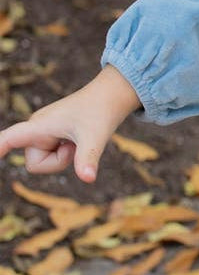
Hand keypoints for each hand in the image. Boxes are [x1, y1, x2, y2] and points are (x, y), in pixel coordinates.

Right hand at [0, 67, 141, 183]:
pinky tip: (75, 140)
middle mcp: (36, 129)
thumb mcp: (96, 137)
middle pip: (35, 164)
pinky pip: (53, 156)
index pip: (10, 139)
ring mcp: (44, 133)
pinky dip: (66, 154)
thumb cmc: (100, 111)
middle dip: (57, 162)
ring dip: (63, 158)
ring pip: (45, 163)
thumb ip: (87, 158)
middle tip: (75, 144)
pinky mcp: (52, 135)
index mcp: (39, 126)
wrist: (112, 96)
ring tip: (77, 139)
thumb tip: (88, 178)